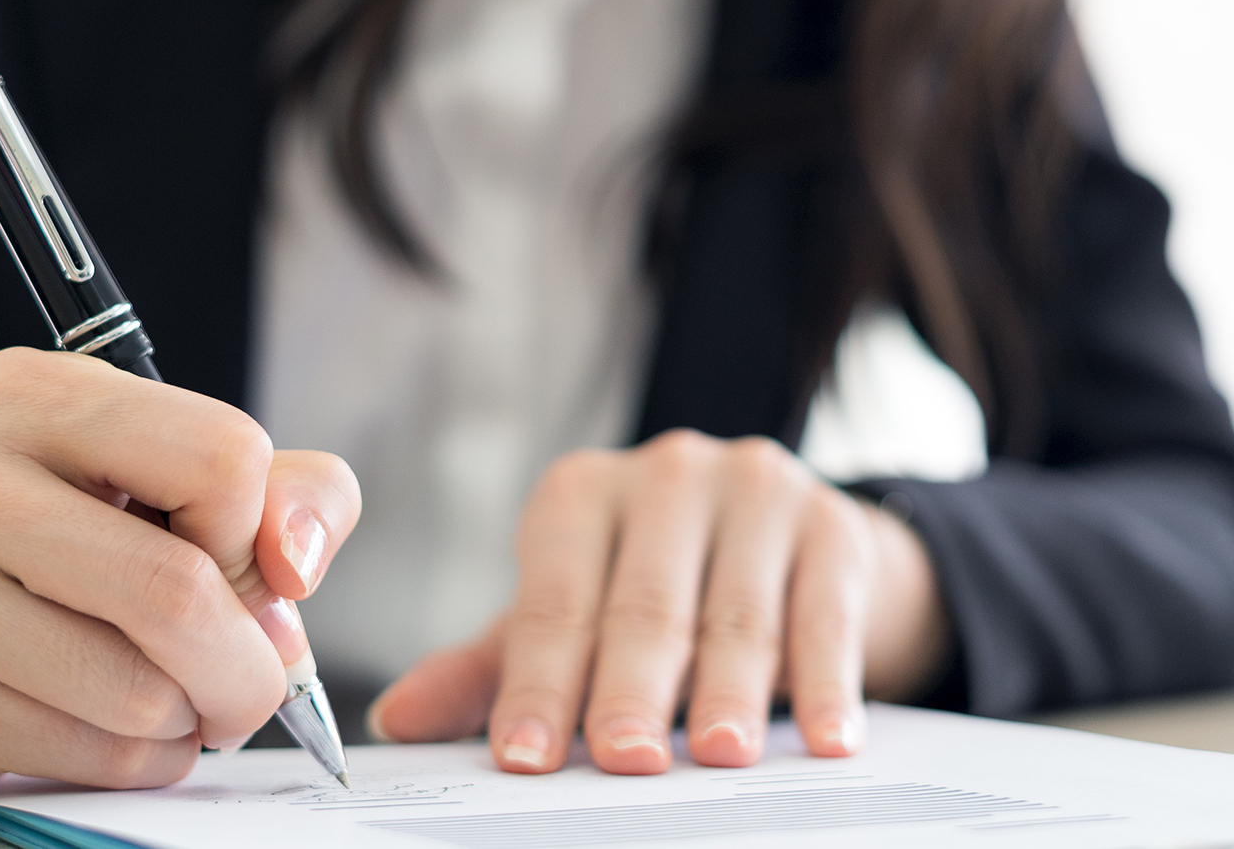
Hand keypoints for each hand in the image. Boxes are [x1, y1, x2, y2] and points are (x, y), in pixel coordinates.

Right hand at [0, 348, 359, 789]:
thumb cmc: (44, 545)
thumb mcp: (161, 478)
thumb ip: (280, 493)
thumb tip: (296, 562)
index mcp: (29, 392)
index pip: (217, 455)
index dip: (257, 533)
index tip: (242, 566)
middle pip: (176, 588)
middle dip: (248, 663)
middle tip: (254, 682)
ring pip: (135, 689)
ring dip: (190, 719)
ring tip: (175, 702)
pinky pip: (82, 751)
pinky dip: (136, 762)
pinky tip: (120, 734)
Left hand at [366, 429, 949, 773]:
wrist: (799, 547)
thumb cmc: (664, 591)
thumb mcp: (575, 618)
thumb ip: (495, 667)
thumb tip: (398, 720)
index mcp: (581, 494)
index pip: (553, 602)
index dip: (538, 684)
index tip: (526, 757)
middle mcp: (666, 474)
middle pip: (644, 606)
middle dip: (631, 690)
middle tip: (625, 758)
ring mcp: (756, 490)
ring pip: (737, 613)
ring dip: (732, 692)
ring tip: (723, 754)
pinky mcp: (835, 525)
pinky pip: (827, 614)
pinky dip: (829, 683)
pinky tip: (830, 739)